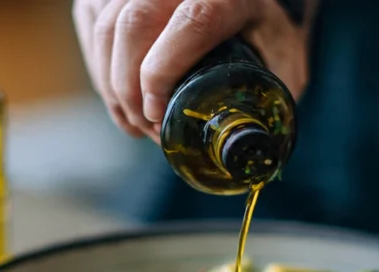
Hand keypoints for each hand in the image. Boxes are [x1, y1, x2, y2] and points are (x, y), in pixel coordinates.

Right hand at [72, 0, 309, 140]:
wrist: (248, 1)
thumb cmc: (267, 32)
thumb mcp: (285, 63)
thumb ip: (271, 101)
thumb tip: (249, 149)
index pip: (191, 23)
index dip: (163, 74)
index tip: (157, 117)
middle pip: (135, 24)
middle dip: (130, 89)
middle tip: (146, 130)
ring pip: (107, 26)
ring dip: (111, 84)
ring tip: (133, 123)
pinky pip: (93, 24)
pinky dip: (99, 68)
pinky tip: (117, 99)